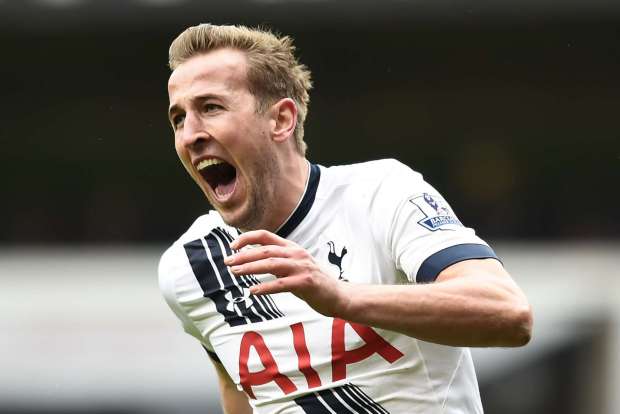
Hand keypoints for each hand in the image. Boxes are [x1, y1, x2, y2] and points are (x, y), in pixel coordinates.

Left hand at [225, 230, 350, 317]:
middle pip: (265, 250)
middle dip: (244, 255)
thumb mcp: (295, 267)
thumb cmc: (314, 283)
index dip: (247, 238)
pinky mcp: (305, 283)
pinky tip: (253, 291)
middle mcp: (296, 254)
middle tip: (228, 262)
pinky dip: (265, 287)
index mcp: (292, 248)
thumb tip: (253, 261)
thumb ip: (277, 262)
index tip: (232, 246)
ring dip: (250, 268)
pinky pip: (281, 284)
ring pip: (271, 263)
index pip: (266, 236)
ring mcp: (302, 267)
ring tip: (235, 272)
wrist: (338, 296)